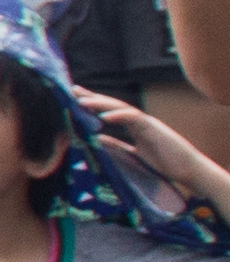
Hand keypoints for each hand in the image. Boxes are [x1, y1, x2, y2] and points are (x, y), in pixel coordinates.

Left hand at [79, 88, 229, 216]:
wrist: (189, 170)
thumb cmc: (165, 164)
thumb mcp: (134, 155)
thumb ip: (118, 146)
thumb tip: (98, 139)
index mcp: (135, 127)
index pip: (111, 111)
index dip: (94, 104)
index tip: (76, 98)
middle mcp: (140, 122)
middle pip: (114, 105)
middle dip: (93, 97)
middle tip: (73, 90)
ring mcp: (148, 124)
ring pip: (122, 108)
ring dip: (102, 104)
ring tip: (82, 101)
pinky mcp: (154, 129)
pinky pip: (134, 119)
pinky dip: (119, 116)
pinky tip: (104, 116)